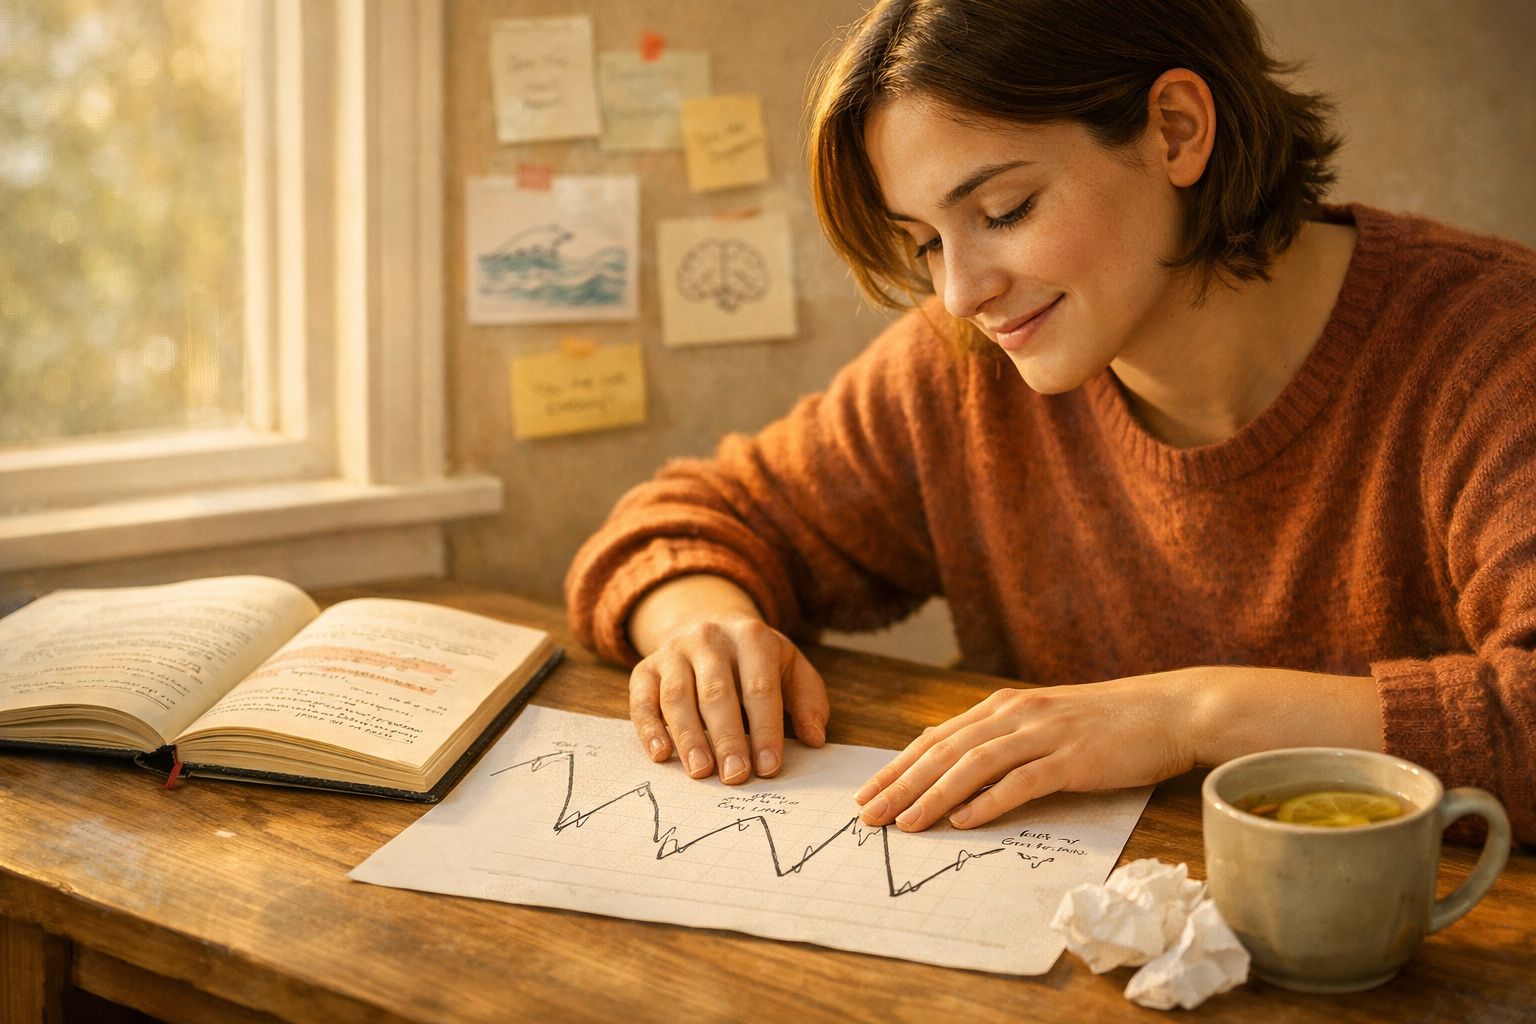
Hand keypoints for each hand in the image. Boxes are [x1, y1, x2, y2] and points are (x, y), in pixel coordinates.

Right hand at [629, 609, 828, 784]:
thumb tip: (816, 738)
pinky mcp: (646, 667)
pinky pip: (642, 699)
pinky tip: (661, 755)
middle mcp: (709, 638)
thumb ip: (808, 700)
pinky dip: (649, 729)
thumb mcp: (790, 666)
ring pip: (677, 697)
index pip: (760, 687)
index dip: (765, 729)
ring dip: (689, 738)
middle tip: (736, 776)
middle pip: (717, 693)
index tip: (769, 767)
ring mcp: (673, 651)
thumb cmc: (755, 659)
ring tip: (701, 772)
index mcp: (751, 636)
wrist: (707, 624)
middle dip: (727, 738)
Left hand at [854, 674, 1198, 830]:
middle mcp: (1017, 715)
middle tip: (867, 815)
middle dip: (901, 783)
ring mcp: (1045, 735)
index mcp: (1005, 706)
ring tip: (905, 823)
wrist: (1170, 710)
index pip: (938, 737)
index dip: (898, 765)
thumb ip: (1005, 742)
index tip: (867, 792)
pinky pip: (1023, 781)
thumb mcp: (1046, 724)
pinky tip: (966, 821)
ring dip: (935, 795)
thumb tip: (961, 776)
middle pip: (945, 751)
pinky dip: (991, 801)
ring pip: (975, 764)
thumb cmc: (1109, 724)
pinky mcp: (1074, 758)